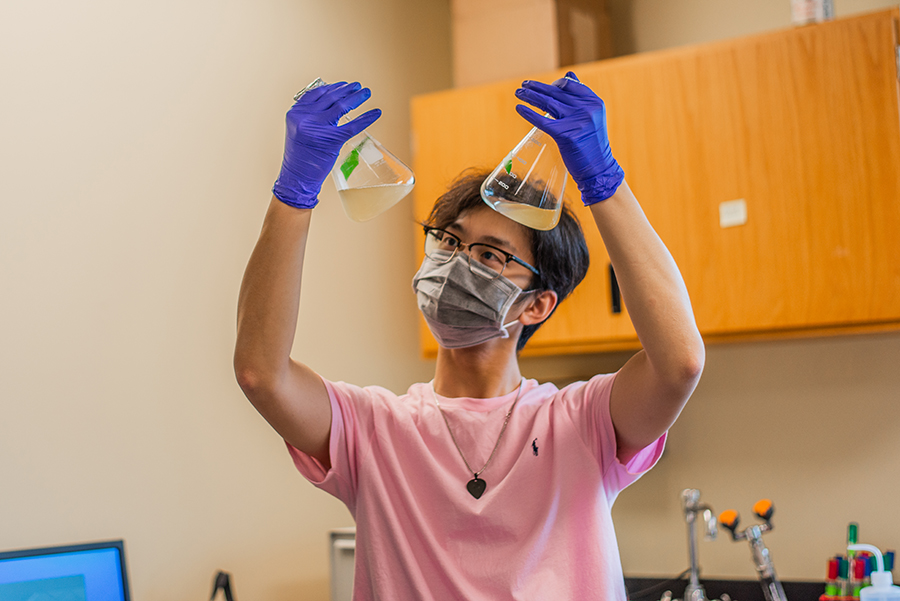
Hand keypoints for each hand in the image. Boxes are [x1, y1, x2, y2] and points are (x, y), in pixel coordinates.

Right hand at [272, 81, 381, 208]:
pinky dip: (366, 118)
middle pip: (330, 98)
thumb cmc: (301, 156)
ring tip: (366, 92)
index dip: (332, 87)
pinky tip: (376, 113)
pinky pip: (352, 126)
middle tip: (358, 86)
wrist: (297, 177)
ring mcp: (317, 128)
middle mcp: (305, 117)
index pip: (316, 94)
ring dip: (356, 98)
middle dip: (347, 90)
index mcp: (296, 113)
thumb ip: (310, 117)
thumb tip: (330, 104)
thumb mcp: (299, 130)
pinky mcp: (331, 140)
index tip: (343, 85)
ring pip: (341, 107)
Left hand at [514, 72, 623, 204]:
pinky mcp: (565, 135)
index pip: (569, 85)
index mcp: (594, 102)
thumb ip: (580, 97)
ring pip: (547, 103)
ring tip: (518, 92)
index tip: (542, 86)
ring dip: (530, 96)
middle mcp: (587, 109)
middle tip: (524, 84)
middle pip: (556, 93)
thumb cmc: (592, 143)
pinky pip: (542, 120)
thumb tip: (568, 75)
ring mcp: (576, 121)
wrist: (598, 168)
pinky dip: (528, 113)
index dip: (554, 84)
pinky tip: (519, 108)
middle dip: (537, 87)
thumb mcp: (592, 116)